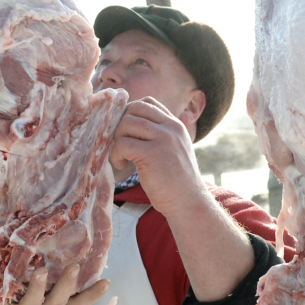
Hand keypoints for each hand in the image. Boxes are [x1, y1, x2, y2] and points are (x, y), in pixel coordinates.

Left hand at [110, 97, 205, 217]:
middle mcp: (171, 127)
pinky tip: (122, 165)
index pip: (147, 102)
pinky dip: (116, 154)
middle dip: (120, 124)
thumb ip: (159, 134)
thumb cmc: (176, 180)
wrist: (188, 202)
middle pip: (134, 108)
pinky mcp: (152, 154)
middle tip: (121, 144)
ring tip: (121, 157)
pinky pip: (123, 143)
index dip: (130, 113)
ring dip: (116, 140)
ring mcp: (163, 139)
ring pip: (126, 123)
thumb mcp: (173, 149)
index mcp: (175, 124)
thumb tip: (127, 122)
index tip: (126, 131)